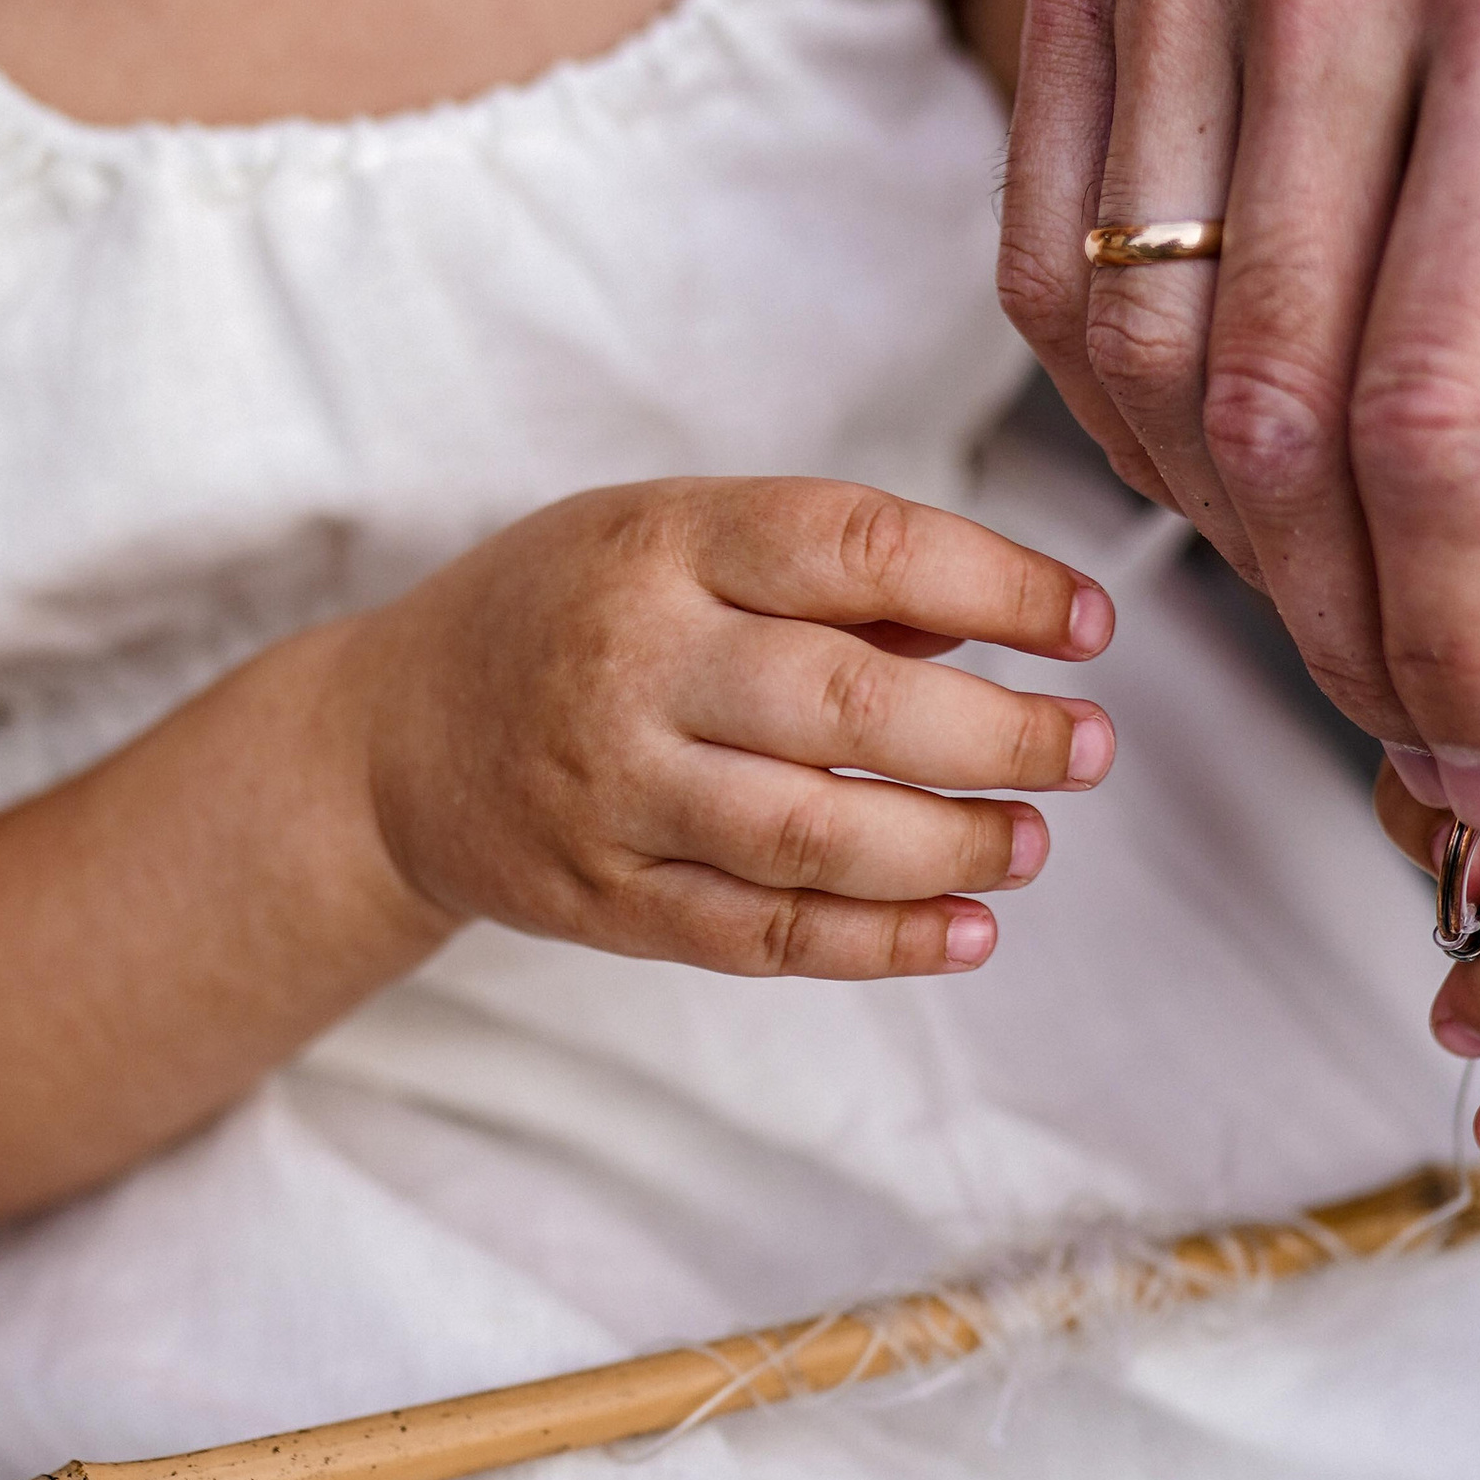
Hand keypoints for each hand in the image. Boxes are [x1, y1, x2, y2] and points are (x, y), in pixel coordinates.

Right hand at [352, 477, 1114, 979]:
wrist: (388, 741)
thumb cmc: (568, 614)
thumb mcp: (670, 538)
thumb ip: (822, 576)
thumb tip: (1000, 629)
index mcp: (664, 543)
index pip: (858, 547)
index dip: (997, 583)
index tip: (1088, 621)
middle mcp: (634, 664)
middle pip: (851, 706)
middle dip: (1002, 735)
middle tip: (1090, 748)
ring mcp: (615, 793)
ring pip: (815, 834)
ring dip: (952, 844)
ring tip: (1033, 840)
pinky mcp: (608, 901)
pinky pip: (765, 934)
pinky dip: (881, 942)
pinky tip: (966, 931)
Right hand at [999, 0, 1479, 841]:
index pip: (1444, 413)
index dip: (1453, 628)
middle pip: (1280, 418)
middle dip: (1346, 622)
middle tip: (1405, 706)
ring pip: (1142, 371)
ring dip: (1234, 542)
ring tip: (1330, 589)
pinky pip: (1048, 281)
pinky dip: (1128, 423)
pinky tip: (1224, 457)